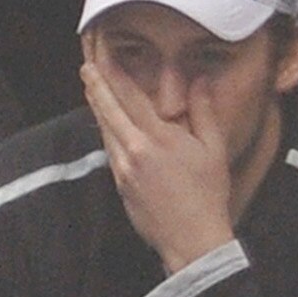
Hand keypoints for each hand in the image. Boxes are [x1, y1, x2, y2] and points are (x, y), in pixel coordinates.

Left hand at [84, 58, 237, 271]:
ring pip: (104, 129)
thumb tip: (199, 79)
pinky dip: (106, 130)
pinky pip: (109, 149)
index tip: (102, 56)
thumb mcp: (212, 149)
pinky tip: (105, 121)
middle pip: (107, 110)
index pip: (129, 97)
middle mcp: (133, 151)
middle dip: (95, 84)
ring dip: (97, 105)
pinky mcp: (120, 184)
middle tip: (85, 63)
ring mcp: (123, 169)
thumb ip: (203, 110)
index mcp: (157, 139)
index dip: (112, 73)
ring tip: (90, 84)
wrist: (191, 240)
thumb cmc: (208, 195)